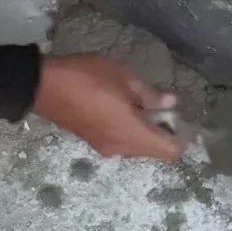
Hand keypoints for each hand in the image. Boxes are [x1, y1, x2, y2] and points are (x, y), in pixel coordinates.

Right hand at [33, 55, 183, 161]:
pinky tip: (128, 108)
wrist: (43, 87)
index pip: (170, 151)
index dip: (183, 138)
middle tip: (169, 108)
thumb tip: (171, 104)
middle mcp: (121, 148)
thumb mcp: (124, 79)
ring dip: (147, 131)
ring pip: (137, 147)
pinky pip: (121, 141)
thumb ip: (149, 95)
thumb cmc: (88, 79)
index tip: (187, 121)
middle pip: (154, 151)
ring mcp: (105, 147)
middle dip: (166, 134)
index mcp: (133, 135)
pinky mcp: (92, 141)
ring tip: (149, 105)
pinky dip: (130, 130)